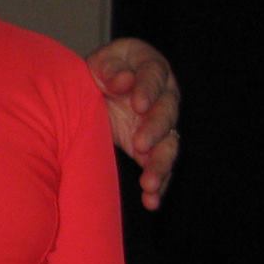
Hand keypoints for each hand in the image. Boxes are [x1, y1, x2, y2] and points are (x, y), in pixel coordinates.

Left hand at [85, 37, 180, 210]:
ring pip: (168, 145)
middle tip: (140, 145)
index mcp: (150, 68)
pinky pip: (159, 166)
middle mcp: (163, 97)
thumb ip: (110, 68)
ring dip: (160, 165)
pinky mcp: (151, 147)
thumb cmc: (100, 70)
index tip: (138, 104)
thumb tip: (124, 80)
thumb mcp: (99, 62)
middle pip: (166, 113)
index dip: (148, 90)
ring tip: (149, 184)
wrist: (95, 88)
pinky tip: (151, 201)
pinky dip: (158, 184)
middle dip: (155, 130)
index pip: (154, 76)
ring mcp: (159, 125)